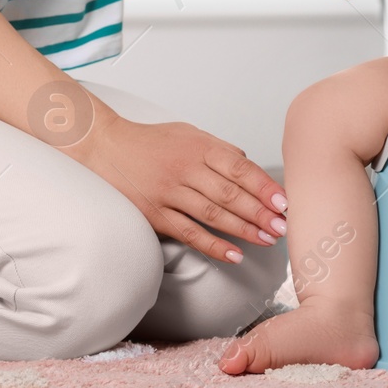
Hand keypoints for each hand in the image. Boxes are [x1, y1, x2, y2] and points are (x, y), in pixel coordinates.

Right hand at [68, 112, 288, 263]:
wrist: (104, 146)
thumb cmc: (149, 141)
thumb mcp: (187, 132)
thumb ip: (218, 149)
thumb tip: (248, 166)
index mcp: (198, 146)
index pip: (239, 168)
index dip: (263, 187)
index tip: (284, 202)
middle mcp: (185, 168)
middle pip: (230, 194)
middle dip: (260, 212)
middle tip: (284, 226)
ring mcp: (169, 193)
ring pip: (213, 215)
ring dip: (244, 230)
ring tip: (267, 240)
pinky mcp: (155, 214)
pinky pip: (189, 233)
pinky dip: (213, 245)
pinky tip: (234, 255)